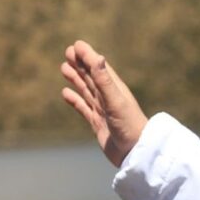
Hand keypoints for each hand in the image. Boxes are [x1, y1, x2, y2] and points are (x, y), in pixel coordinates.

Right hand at [61, 39, 148, 166]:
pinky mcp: (98, 123)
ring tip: (64, 68)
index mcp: (115, 90)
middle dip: (80, 64)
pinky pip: (83, 108)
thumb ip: (105, 81)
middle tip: (68, 52)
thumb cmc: (130, 127)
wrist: (135, 154)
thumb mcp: (116, 102)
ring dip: (76, 79)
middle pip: (91, 77)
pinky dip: (74, 100)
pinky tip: (66, 93)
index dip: (88, 56)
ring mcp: (103, 111)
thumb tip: (97, 56)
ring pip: (86, 90)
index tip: (76, 45)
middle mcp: (109, 98)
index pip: (99, 68)